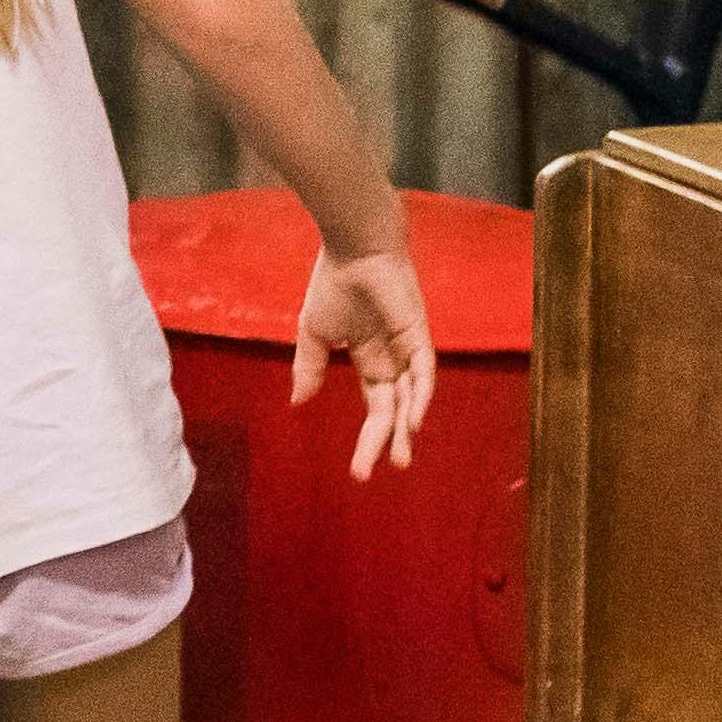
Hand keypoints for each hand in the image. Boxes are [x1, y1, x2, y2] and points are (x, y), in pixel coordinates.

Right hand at [290, 245, 435, 479]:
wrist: (351, 247)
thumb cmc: (333, 283)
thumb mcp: (314, 333)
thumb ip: (309, 368)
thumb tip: (298, 403)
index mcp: (370, 361)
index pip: (375, 410)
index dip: (367, 441)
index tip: (357, 474)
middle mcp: (393, 361)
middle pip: (393, 411)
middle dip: (387, 443)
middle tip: (379, 472)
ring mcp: (407, 348)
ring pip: (412, 398)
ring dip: (406, 428)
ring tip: (400, 459)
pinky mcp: (417, 334)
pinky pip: (424, 371)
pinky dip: (421, 396)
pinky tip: (413, 421)